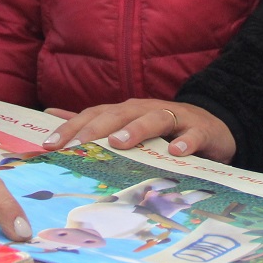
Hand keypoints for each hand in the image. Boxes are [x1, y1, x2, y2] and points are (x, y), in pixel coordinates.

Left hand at [38, 98, 235, 162]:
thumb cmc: (164, 131)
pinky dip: (185, 141)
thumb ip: (91, 122)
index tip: (49, 145)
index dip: (71, 128)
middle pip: (119, 115)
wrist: (213, 127)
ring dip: (137, 129)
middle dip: (96, 129)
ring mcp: (175, 118)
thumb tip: (50, 115)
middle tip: (76, 146)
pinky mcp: (201, 130)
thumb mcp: (127, 126)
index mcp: (126, 111)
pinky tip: (175, 152)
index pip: (94, 115)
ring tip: (119, 143)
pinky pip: (193, 134)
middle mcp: (147, 110)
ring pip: (154, 118)